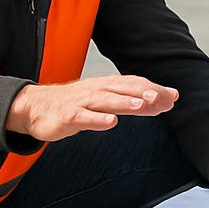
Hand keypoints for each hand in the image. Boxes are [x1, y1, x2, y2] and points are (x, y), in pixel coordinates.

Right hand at [5, 75, 177, 141]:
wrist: (35, 107)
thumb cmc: (74, 104)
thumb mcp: (105, 101)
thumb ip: (132, 102)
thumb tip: (163, 103)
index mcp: (106, 86)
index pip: (133, 84)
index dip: (153, 89)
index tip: (173, 96)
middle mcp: (95, 90)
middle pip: (122, 89)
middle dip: (144, 93)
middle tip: (164, 98)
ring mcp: (81, 103)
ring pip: (106, 101)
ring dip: (125, 102)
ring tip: (143, 106)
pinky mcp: (67, 116)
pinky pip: (84, 117)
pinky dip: (97, 120)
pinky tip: (111, 122)